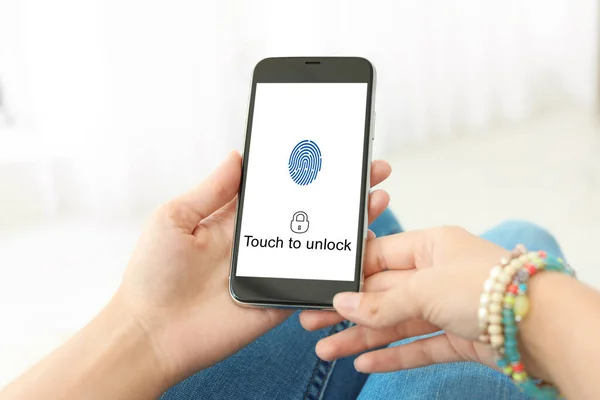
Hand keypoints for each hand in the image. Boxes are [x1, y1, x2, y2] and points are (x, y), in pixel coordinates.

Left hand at [116, 151, 392, 383]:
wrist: (150, 333)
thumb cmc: (153, 274)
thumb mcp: (175, 218)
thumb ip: (212, 189)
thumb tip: (238, 154)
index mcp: (235, 220)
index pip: (280, 190)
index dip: (307, 171)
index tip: (333, 152)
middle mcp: (258, 243)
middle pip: (307, 213)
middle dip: (340, 192)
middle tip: (370, 171)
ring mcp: (271, 271)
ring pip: (318, 245)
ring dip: (348, 225)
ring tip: (374, 200)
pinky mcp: (279, 299)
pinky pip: (314, 283)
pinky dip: (340, 269)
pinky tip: (363, 248)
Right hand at [300, 227, 510, 372]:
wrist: (540, 325)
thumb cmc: (488, 287)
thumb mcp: (425, 287)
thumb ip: (382, 302)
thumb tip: (343, 305)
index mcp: (430, 247)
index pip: (379, 258)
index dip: (350, 276)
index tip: (322, 291)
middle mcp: (437, 275)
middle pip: (383, 294)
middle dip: (348, 312)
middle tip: (313, 325)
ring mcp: (447, 308)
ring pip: (395, 323)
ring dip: (362, 337)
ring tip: (329, 350)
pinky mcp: (458, 337)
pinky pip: (417, 345)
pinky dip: (392, 355)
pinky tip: (365, 362)